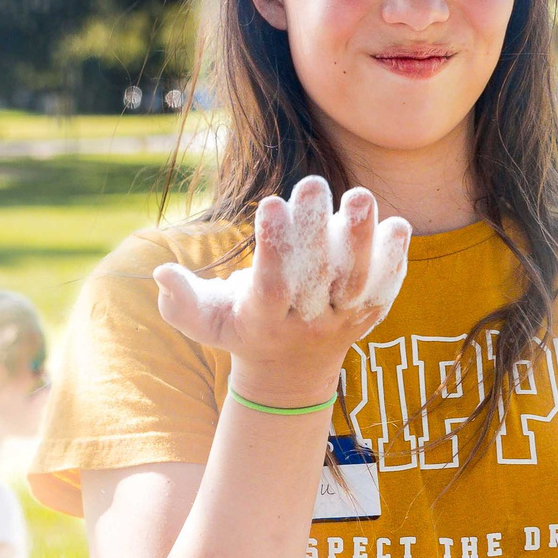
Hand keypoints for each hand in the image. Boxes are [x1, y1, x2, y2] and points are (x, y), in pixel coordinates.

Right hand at [153, 176, 409, 405]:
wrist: (291, 374)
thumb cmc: (241, 331)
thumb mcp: (204, 322)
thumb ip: (180, 301)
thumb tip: (161, 274)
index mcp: (264, 321)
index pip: (271, 285)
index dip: (272, 247)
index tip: (269, 204)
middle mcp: (308, 322)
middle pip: (315, 278)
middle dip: (314, 230)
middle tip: (313, 182)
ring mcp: (343, 319)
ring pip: (357, 282)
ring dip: (362, 240)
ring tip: (362, 196)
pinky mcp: (370, 313)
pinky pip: (386, 287)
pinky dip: (394, 260)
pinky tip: (397, 225)